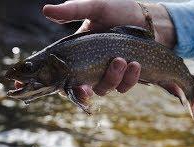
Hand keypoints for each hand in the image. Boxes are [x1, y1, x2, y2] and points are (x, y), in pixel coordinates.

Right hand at [43, 0, 174, 99]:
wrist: (148, 19)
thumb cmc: (119, 10)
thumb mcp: (96, 7)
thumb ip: (73, 10)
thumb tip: (46, 10)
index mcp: (78, 52)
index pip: (61, 73)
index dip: (54, 83)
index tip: (49, 87)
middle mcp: (90, 66)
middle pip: (80, 88)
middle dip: (84, 92)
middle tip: (86, 88)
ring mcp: (108, 73)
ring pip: (104, 88)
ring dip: (112, 78)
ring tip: (122, 60)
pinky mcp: (125, 77)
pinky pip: (123, 87)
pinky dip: (130, 78)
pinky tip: (136, 64)